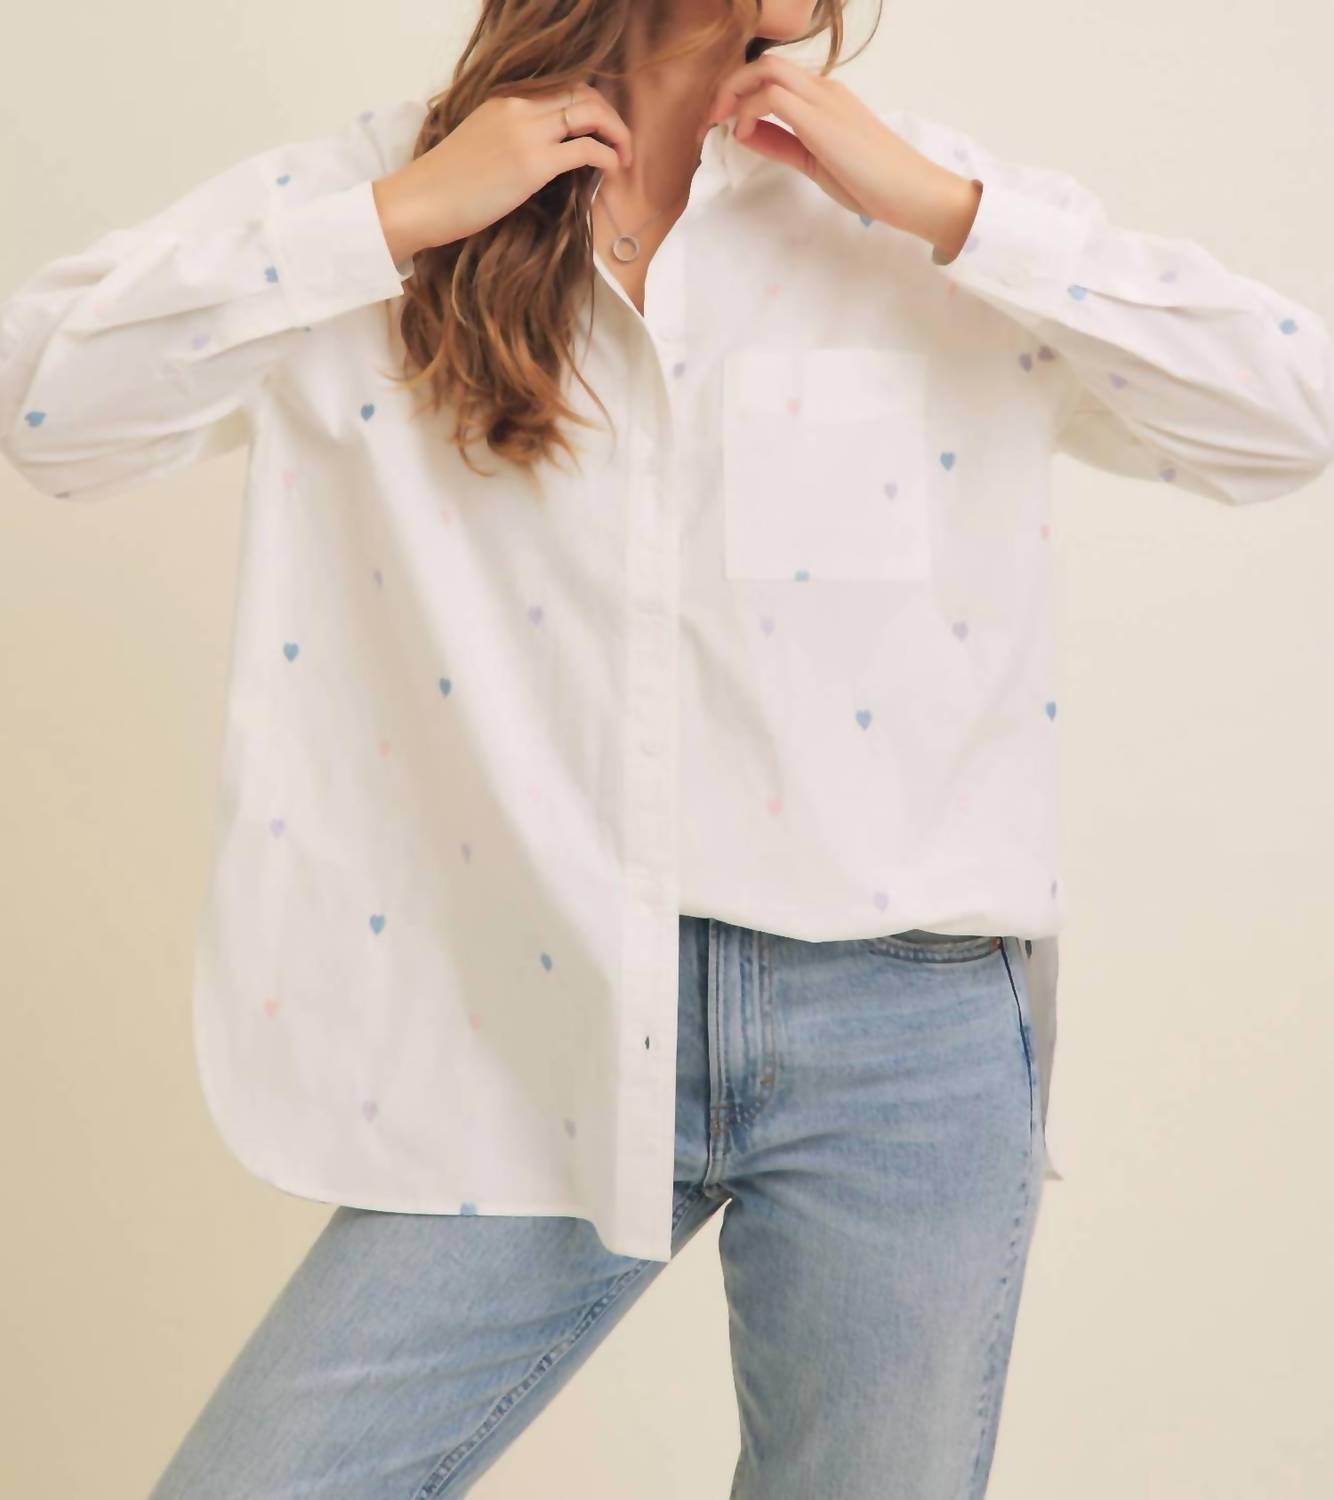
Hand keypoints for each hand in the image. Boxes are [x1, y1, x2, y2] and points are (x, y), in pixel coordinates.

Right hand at [372, 82, 632, 261]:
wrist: (419, 201)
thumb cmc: (445, 187)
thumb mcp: (482, 146)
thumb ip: (513, 140)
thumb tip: (546, 157)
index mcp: (506, 100)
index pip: (563, 88)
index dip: (592, 106)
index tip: (603, 131)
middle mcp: (519, 107)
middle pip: (584, 94)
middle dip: (612, 118)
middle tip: (622, 146)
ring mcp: (527, 133)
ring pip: (591, 114)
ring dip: (617, 134)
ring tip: (624, 160)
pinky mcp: (534, 164)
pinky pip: (587, 149)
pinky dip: (608, 157)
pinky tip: (612, 171)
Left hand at [703, 56, 981, 260]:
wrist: (912, 191)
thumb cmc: (873, 182)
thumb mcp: (816, 162)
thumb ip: (782, 144)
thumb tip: (745, 133)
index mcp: (826, 99)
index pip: (775, 79)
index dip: (741, 94)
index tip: (722, 123)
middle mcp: (823, 90)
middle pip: (765, 64)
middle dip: (730, 86)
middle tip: (711, 119)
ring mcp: (823, 99)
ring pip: (766, 70)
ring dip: (733, 93)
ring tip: (719, 124)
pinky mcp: (820, 117)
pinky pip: (771, 96)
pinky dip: (748, 111)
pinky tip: (743, 135)